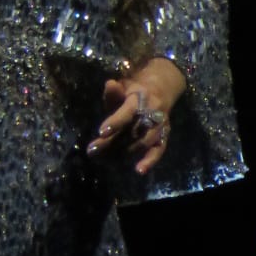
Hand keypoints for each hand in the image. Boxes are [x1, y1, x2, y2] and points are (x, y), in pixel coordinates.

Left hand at [86, 57, 186, 175]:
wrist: (161, 89)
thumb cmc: (135, 89)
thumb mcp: (123, 85)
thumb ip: (114, 91)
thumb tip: (109, 85)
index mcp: (141, 98)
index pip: (128, 112)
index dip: (116, 122)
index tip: (101, 132)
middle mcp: (152, 113)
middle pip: (132, 131)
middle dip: (111, 142)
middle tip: (92, 150)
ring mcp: (159, 126)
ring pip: (142, 143)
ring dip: (123, 153)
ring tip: (103, 159)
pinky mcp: (164, 136)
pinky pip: (158, 150)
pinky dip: (150, 161)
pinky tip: (139, 170)